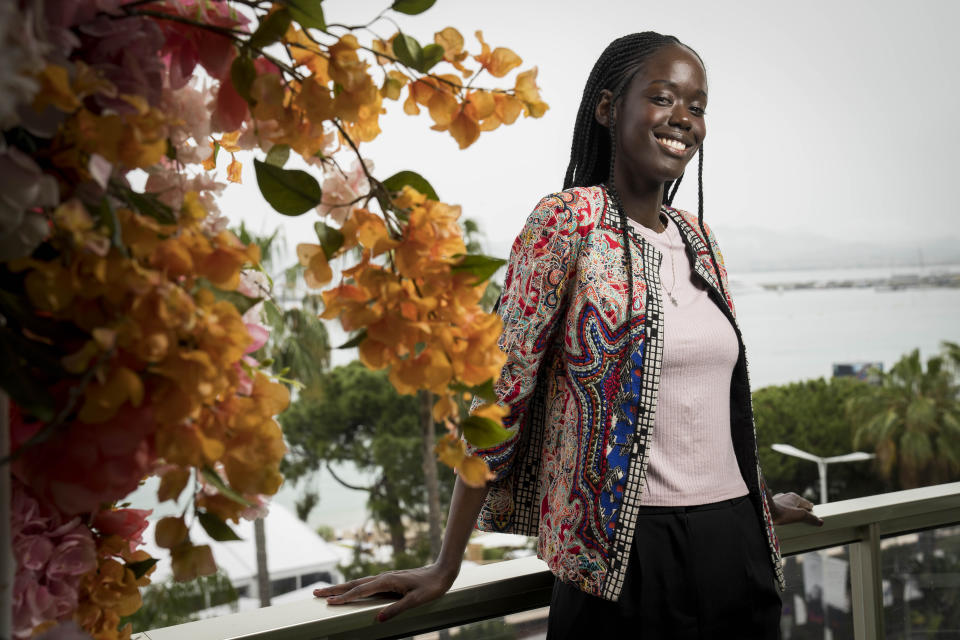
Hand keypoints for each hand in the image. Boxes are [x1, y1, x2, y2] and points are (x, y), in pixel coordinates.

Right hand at [313, 564, 457, 622]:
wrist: (442, 572)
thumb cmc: (430, 587)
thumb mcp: (416, 601)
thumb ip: (397, 609)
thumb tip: (378, 618)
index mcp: (386, 581)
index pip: (359, 591)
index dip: (343, 598)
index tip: (327, 603)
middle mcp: (383, 577)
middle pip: (353, 584)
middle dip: (334, 589)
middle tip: (315, 592)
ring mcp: (385, 578)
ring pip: (359, 583)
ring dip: (342, 587)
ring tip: (327, 592)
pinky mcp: (389, 580)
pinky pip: (367, 585)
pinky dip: (354, 587)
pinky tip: (352, 591)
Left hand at [770, 492, 822, 526]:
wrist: (764, 512)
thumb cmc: (782, 512)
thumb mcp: (800, 515)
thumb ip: (811, 518)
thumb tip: (821, 522)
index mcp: (794, 496)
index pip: (806, 503)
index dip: (811, 510)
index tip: (813, 514)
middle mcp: (785, 496)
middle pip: (796, 503)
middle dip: (800, 509)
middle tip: (803, 517)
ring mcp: (777, 500)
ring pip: (787, 505)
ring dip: (790, 510)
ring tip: (792, 518)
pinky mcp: (770, 505)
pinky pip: (779, 508)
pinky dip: (782, 512)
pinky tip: (781, 518)